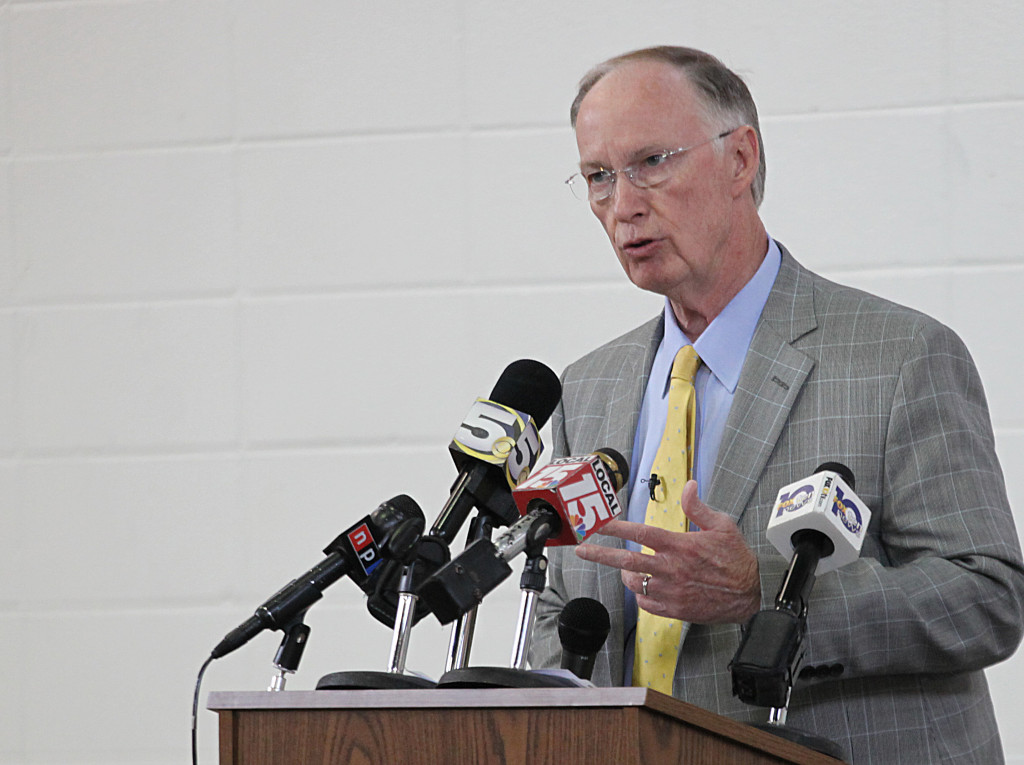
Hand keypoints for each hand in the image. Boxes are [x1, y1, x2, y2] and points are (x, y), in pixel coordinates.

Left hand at [575, 480, 760, 623]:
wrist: (749, 595)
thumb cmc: (736, 559)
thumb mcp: (722, 526)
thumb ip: (699, 507)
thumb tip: (690, 486)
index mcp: (680, 546)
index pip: (641, 533)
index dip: (617, 527)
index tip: (599, 523)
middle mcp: (671, 568)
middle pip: (627, 560)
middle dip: (600, 554)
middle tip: (583, 549)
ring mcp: (671, 590)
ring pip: (633, 582)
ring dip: (625, 573)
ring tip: (627, 567)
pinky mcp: (674, 608)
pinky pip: (645, 603)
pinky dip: (640, 594)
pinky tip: (644, 586)